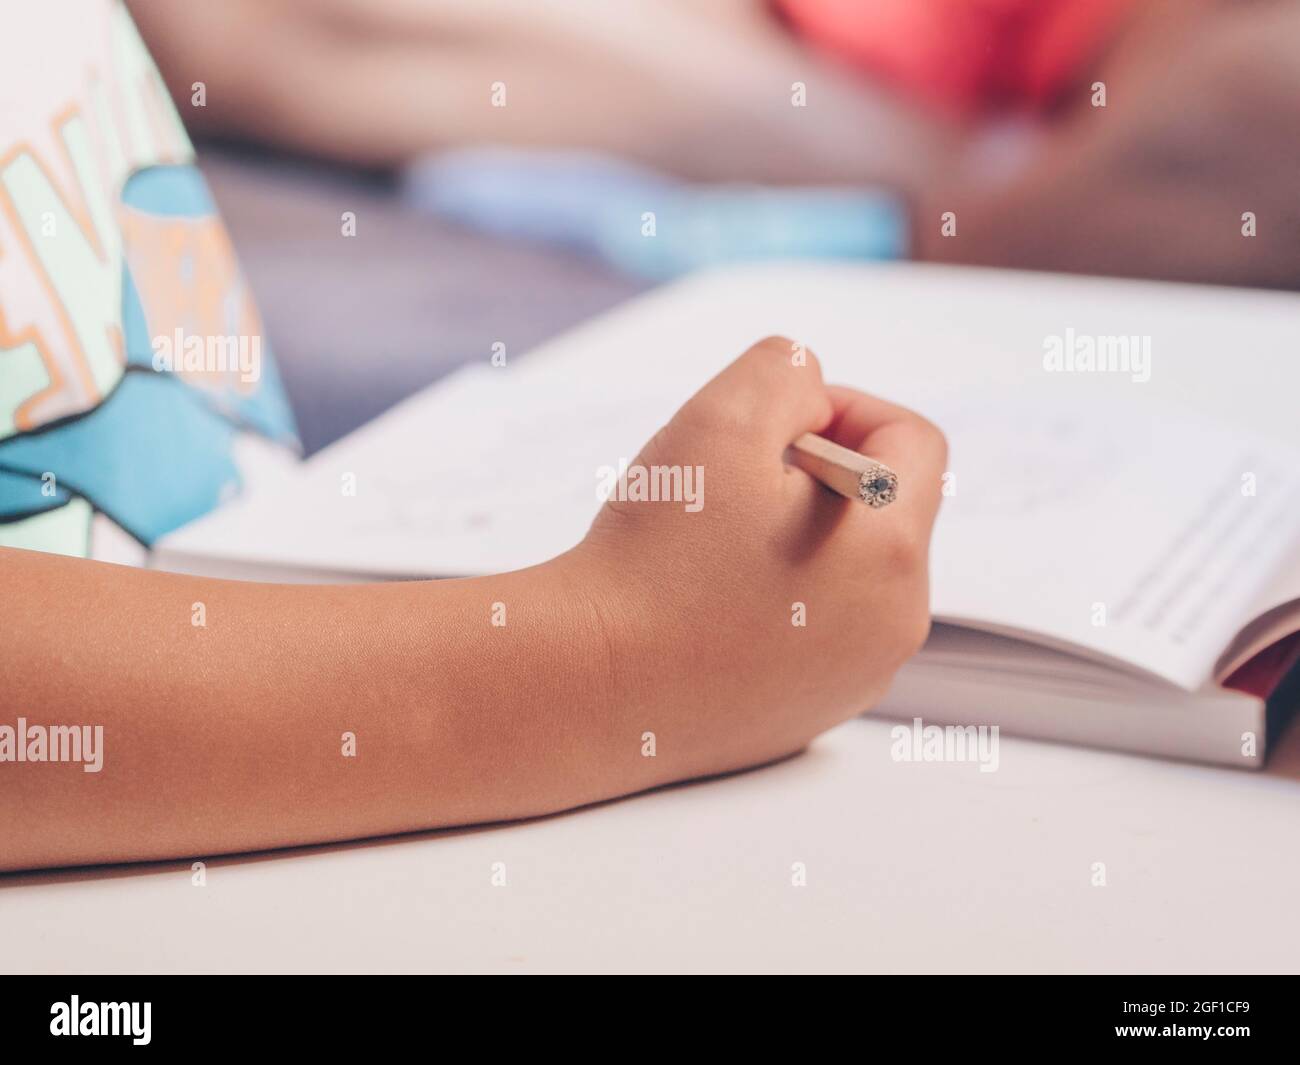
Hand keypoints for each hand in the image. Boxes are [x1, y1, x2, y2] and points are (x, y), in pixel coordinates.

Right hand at [571, 336, 947, 783]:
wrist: (588, 685)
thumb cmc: (653, 558)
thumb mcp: (721, 418)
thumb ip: (788, 373)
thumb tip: (814, 403)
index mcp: (892, 552)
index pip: (913, 442)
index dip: (845, 409)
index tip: (774, 429)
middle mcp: (894, 626)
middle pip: (886, 510)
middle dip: (821, 477)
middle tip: (734, 486)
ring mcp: (855, 679)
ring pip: (852, 573)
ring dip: (800, 539)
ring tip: (717, 548)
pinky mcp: (811, 714)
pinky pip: (817, 633)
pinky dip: (778, 603)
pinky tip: (708, 605)